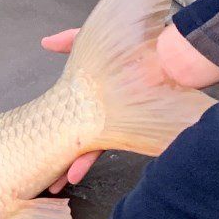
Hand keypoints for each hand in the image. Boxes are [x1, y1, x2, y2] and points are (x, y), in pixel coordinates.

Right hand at [38, 21, 218, 190]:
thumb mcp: (99, 40)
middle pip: (82, 137)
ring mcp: (122, 123)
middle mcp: (111, 113)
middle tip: (49, 176)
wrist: (176, 56)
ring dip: (74, 164)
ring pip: (93, 146)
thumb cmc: (143, 46)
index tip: (42, 143)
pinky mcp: (134, 131)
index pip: (74, 117)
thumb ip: (73, 40)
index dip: (57, 130)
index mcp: (100, 97)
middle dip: (64, 157)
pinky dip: (89, 160)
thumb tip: (46, 42)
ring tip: (61, 178)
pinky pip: (108, 148)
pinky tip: (75, 172)